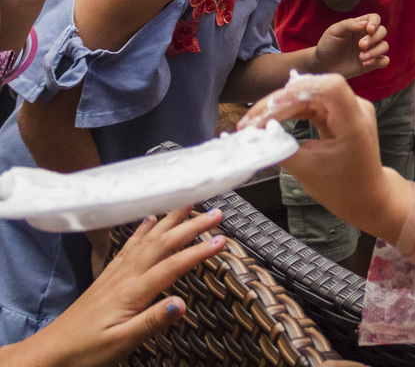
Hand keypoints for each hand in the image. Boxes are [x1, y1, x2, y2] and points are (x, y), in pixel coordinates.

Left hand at [3, 208, 225, 366]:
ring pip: (147, 240)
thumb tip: (182, 303)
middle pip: (162, 245)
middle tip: (215, 213)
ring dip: (169, 221)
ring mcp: (116, 274)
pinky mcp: (108, 277)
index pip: (171, 267)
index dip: (197, 252)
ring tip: (187, 204)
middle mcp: (125, 276)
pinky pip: (129, 246)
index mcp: (132, 292)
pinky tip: (150, 221)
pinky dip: (142, 230)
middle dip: (190, 227)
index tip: (221, 240)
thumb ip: (152, 322)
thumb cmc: (86, 350)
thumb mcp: (121, 343)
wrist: (50, 352)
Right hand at [239, 74, 402, 239]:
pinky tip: (268, 121)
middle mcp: (355, 108)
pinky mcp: (339, 113)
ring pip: (309, 94)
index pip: (330, 87)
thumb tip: (255, 137)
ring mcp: (348, 108)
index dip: (298, 90)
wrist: (367, 197)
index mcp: (355, 121)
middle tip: (249, 122)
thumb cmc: (343, 188)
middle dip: (278, 102)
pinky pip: (311, 104)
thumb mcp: (308, 170)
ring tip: (252, 123)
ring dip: (280, 106)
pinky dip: (289, 111)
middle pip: (314, 89)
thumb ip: (282, 149)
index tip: (270, 108)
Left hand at [314, 14, 388, 77]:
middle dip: (374, 38)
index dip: (375, 22)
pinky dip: (378, 62)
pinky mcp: (371, 63)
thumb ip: (349, 24)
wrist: (323, 64)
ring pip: (384, 46)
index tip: (369, 29)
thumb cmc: (328, 44)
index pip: (375, 18)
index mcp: (360, 26)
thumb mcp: (334, 31)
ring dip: (376, 51)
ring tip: (361, 57)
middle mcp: (368, 36)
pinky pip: (384, 61)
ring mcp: (370, 50)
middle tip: (361, 45)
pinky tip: (365, 64)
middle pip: (382, 31)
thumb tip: (365, 24)